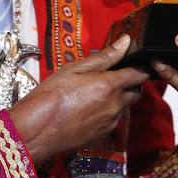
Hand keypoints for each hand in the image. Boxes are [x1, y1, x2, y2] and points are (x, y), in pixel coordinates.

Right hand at [9, 34, 148, 166]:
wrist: (37, 130)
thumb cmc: (51, 97)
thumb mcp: (75, 69)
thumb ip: (105, 56)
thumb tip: (125, 42)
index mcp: (109, 86)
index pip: (139, 74)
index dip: (140, 67)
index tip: (136, 63)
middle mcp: (115, 105)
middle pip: (135, 92)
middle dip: (129, 84)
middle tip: (109, 77)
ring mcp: (110, 122)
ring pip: (123, 106)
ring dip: (116, 98)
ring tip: (92, 93)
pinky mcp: (103, 134)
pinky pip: (112, 119)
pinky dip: (106, 112)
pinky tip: (87, 108)